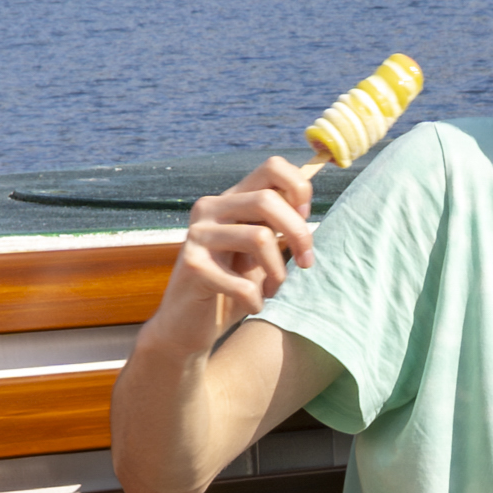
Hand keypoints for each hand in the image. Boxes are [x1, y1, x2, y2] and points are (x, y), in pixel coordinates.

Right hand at [152, 154, 316, 342]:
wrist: (186, 325)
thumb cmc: (230, 288)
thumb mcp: (259, 251)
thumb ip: (277, 225)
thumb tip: (306, 205)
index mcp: (230, 199)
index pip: (272, 167)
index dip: (299, 189)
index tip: (306, 219)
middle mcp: (210, 208)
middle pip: (268, 200)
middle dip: (299, 234)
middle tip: (306, 263)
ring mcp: (198, 235)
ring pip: (260, 237)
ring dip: (278, 273)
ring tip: (272, 290)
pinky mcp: (192, 265)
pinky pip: (242, 282)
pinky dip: (256, 300)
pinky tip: (252, 306)